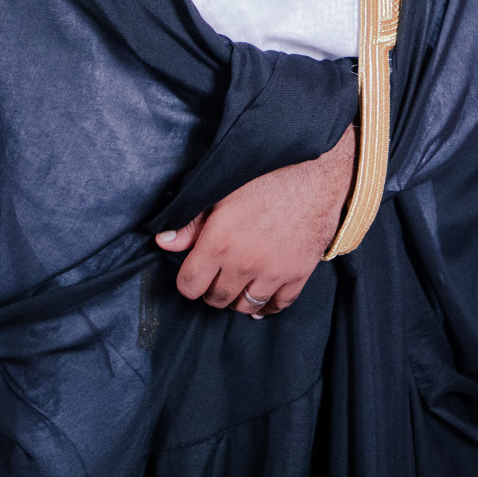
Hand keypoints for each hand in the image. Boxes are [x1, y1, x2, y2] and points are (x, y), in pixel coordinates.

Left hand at [156, 124, 355, 316]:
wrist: (314, 170)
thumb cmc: (266, 174)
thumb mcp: (220, 190)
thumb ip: (191, 222)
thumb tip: (163, 241)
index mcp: (219, 242)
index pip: (190, 285)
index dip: (188, 281)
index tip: (194, 272)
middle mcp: (244, 264)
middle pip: (216, 298)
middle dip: (212, 289)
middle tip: (216, 275)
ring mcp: (273, 272)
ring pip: (246, 305)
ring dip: (238, 298)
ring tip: (238, 285)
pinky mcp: (298, 273)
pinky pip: (279, 305)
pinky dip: (268, 306)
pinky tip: (262, 299)